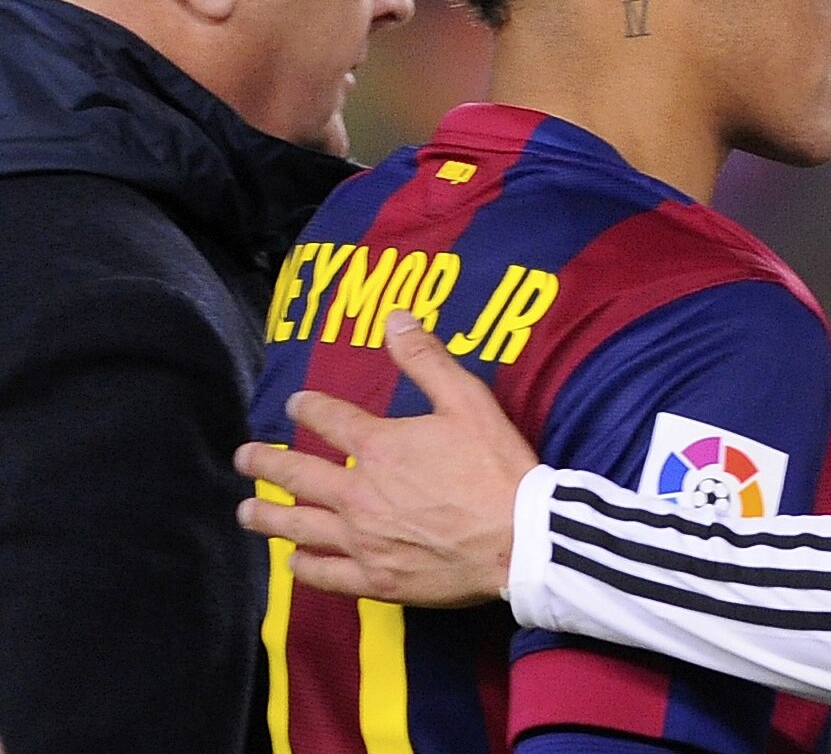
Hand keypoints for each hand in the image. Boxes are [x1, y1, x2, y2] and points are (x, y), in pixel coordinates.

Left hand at [235, 310, 538, 605]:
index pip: (329, 419)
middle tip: (244, 458)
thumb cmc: (496, 466)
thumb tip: (395, 318)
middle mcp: (357, 493)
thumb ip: (427, 359)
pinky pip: (325, 573)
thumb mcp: (469, 400)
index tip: (296, 405)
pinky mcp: (376, 578)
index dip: (308, 408)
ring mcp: (362, 540)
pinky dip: (304, 566)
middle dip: (265, 463)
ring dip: (268, 516)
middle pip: (297, 475)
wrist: (519, 537)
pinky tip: (294, 561)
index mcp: (379, 446)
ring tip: (247, 511)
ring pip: (298, 527)